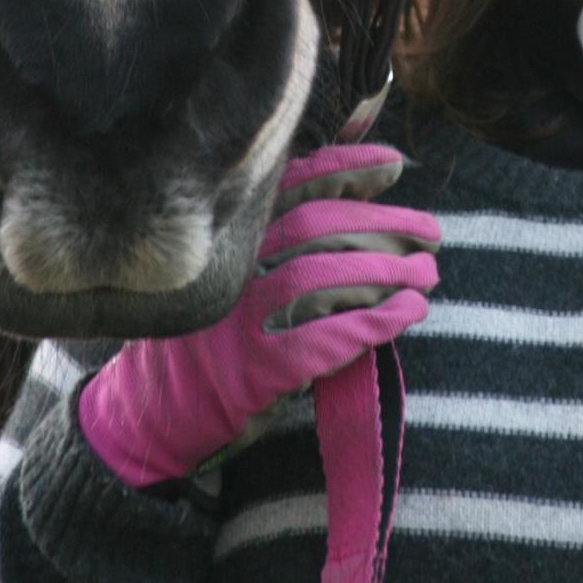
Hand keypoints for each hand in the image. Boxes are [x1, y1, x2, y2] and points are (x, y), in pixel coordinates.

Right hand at [78, 144, 437, 488]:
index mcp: (227, 237)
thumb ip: (280, 237)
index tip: (392, 166)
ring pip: (323, 277)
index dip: (346, 168)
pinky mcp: (253, 370)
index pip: (290, 186)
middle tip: (430, 234)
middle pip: (318, 227)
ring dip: (386, 272)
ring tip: (427, 274)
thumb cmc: (210, 338)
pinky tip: (408, 314)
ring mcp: (238, 319)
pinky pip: (324, 339)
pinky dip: (374, 322)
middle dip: (382, 225)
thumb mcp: (232, 274)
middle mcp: (229, 269)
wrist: (152, 416)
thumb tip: (360, 192)